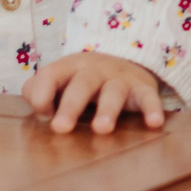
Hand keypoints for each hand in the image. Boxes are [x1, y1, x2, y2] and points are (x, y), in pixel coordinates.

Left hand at [24, 51, 167, 133]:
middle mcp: (95, 70)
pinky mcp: (142, 88)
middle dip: (71, 105)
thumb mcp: (59, 80)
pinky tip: (153, 123)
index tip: (42, 113)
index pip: (50, 75)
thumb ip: (38, 91)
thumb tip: (37, 107)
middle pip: (82, 84)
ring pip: (114, 91)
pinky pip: (149, 97)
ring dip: (108, 109)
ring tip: (102, 129)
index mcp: (69, 67)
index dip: (42, 94)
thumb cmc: (80, 81)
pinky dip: (152, 109)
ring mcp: (120, 78)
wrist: (123, 61)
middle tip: (60, 128)